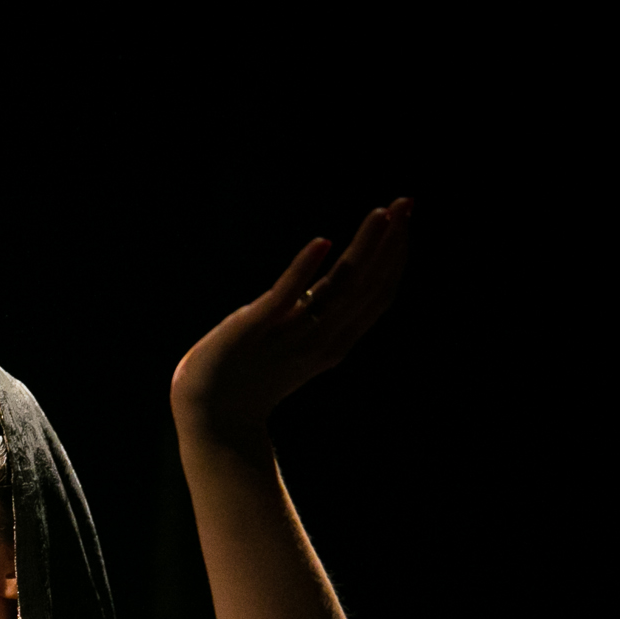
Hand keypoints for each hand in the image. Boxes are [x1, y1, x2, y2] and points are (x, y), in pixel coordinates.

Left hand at [171, 198, 411, 428]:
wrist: (211, 417)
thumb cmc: (248, 377)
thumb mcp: (293, 341)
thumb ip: (314, 313)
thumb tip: (331, 280)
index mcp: (335, 342)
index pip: (378, 296)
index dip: (396, 258)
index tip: (406, 221)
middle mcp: (321, 340)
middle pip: (367, 286)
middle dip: (391, 243)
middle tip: (408, 202)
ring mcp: (289, 335)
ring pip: (338, 288)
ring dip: (363, 248)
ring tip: (382, 214)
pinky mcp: (254, 329)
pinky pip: (285, 297)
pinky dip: (305, 269)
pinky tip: (322, 242)